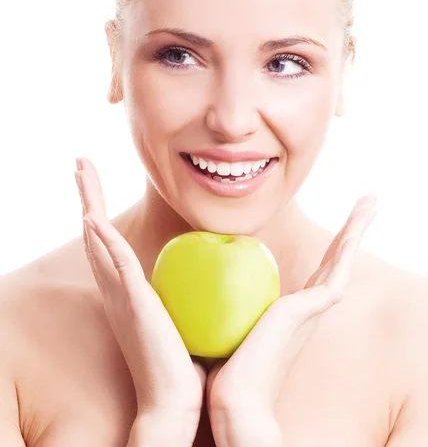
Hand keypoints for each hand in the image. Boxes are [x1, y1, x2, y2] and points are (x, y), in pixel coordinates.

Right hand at [74, 157, 205, 429]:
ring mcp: (120, 293)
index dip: (98, 211)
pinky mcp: (132, 301)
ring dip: (88, 202)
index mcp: (125, 289)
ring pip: (98, 238)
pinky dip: (103, 239)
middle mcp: (115, 287)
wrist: (176, 397)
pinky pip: (115, 262)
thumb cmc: (183, 358)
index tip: (96, 185)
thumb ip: (186, 288)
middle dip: (86, 196)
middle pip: (94, 232)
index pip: (108, 241)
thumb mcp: (182, 312)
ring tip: (81, 171)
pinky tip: (93, 216)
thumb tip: (213, 269)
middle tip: (80, 165)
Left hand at [205, 195, 376, 443]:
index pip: (312, 273)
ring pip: (341, 262)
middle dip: (349, 236)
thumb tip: (191, 278)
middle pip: (333, 263)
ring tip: (369, 204)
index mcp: (289, 313)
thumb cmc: (219, 364)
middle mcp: (306, 310)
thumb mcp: (217, 318)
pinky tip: (355, 225)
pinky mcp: (311, 309)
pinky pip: (337, 272)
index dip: (325, 252)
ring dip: (356, 232)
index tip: (334, 233)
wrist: (233, 397)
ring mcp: (311, 310)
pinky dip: (349, 247)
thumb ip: (215, 299)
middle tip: (365, 206)